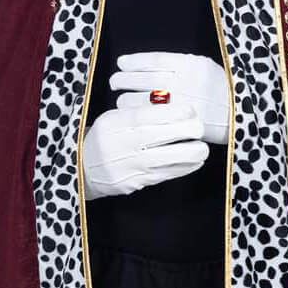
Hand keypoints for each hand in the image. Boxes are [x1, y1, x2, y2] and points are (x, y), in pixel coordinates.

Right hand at [81, 101, 208, 200]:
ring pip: (170, 158)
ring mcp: (132, 165)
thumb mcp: (114, 118)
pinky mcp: (138, 182)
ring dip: (192, 153)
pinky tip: (195, 161)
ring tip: (203, 147)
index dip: (176, 112)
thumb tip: (172, 104)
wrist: (83, 169)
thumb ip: (138, 112)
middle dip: (189, 130)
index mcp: (117, 123)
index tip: (191, 109)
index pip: (151, 114)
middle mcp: (124, 144)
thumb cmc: (105, 137)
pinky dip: (185, 167)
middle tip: (201, 127)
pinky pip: (168, 174)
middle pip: (164, 135)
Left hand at [108, 51, 229, 146]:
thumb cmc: (222, 89)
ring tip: (120, 98)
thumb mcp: (206, 67)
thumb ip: (181, 64)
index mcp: (193, 65)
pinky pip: (154, 118)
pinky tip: (130, 113)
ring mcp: (185, 104)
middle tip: (114, 81)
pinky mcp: (183, 123)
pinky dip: (139, 115)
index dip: (135, 61)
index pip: (156, 60)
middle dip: (125, 79)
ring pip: (146, 100)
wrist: (242, 115)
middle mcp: (188, 83)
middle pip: (147, 79)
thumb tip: (147, 64)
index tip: (122, 63)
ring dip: (128, 98)